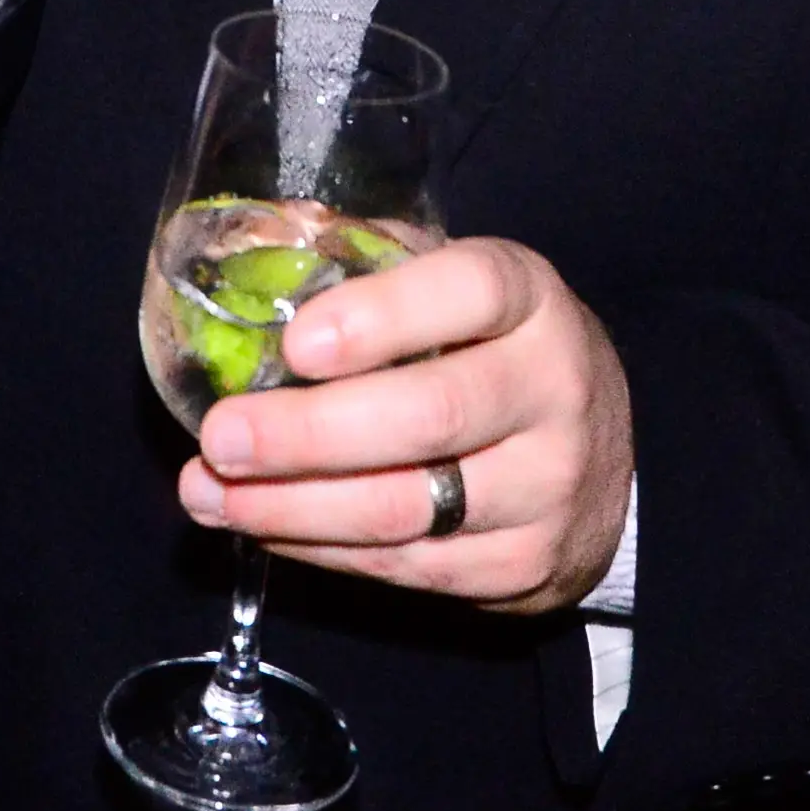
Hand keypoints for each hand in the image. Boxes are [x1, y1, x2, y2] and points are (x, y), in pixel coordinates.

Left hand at [190, 237, 637, 612]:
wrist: (603, 459)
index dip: (381, 317)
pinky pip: (406, 565)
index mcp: (531, 300)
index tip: (296, 342)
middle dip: (307, 433)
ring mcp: (546, 486)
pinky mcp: (524, 564)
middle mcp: (553, 389)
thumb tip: (253, 246)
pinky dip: (319, 548)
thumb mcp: (456, 288)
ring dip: (291, 506)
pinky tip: (261, 525)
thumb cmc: (493, 350)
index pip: (469, 293)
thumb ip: (369, 263)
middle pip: (428, 417)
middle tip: (220, 436)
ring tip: (206, 493)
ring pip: (406, 508)